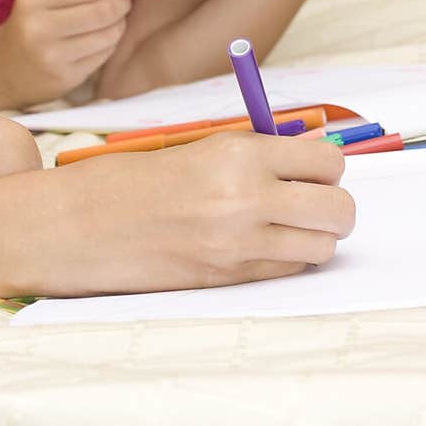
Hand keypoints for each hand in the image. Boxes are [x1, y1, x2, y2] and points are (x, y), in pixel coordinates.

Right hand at [0, 0, 142, 106]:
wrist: (2, 68)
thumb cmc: (32, 22)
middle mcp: (40, 28)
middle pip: (102, 11)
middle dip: (123, 1)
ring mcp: (52, 56)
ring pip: (108, 34)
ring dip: (120, 23)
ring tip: (114, 17)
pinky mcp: (65, 78)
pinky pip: (104, 54)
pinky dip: (111, 41)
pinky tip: (103, 36)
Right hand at [39, 131, 354, 294]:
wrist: (87, 224)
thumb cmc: (138, 179)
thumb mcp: (200, 146)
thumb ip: (257, 148)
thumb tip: (313, 150)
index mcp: (239, 154)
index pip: (327, 161)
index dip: (326, 164)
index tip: (313, 165)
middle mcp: (247, 199)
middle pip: (339, 209)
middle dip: (332, 202)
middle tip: (310, 196)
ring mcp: (241, 244)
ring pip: (323, 247)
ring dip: (313, 235)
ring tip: (284, 222)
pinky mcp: (231, 278)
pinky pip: (290, 270)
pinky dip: (287, 257)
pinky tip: (258, 242)